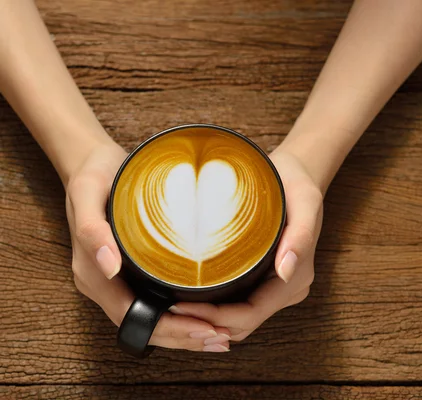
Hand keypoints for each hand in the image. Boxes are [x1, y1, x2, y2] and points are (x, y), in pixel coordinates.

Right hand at [65, 140, 230, 352]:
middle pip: (145, 325)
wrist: (91, 163)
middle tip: (222, 338)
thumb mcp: (88, 194)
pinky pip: (154, 302)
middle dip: (183, 336)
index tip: (204, 329)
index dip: (169, 329)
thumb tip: (109, 267)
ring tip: (219, 335)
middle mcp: (104, 283)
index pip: (132, 317)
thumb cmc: (93, 175)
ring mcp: (117, 280)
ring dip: (184, 332)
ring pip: (151, 319)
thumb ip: (92, 229)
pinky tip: (206, 314)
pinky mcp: (130, 271)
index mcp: (92, 273)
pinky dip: (180, 315)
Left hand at [170, 147, 323, 341]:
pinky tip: (193, 299)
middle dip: (209, 323)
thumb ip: (300, 236)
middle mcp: (288, 287)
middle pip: (244, 323)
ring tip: (176, 308)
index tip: (183, 308)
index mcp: (297, 277)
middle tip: (171, 311)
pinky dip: (217, 310)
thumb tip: (286, 272)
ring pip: (240, 319)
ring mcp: (277, 286)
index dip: (217, 318)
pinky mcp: (265, 279)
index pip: (252, 313)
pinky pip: (240, 305)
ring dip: (211, 320)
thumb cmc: (296, 184)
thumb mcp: (304, 201)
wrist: (298, 173)